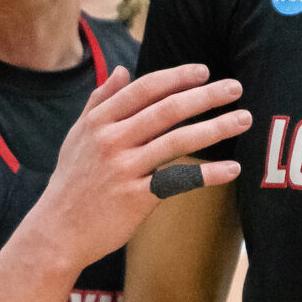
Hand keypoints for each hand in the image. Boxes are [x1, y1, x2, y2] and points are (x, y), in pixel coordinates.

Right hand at [26, 65, 250, 271]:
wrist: (57, 232)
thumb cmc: (71, 183)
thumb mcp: (77, 136)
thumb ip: (100, 101)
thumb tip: (122, 70)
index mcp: (99, 122)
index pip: (144, 90)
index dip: (176, 77)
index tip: (204, 71)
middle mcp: (111, 140)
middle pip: (167, 110)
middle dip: (205, 96)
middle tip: (235, 87)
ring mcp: (124, 169)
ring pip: (178, 141)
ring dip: (216, 128)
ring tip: (243, 120)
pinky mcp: (136, 198)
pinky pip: (179, 180)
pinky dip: (208, 174)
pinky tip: (232, 169)